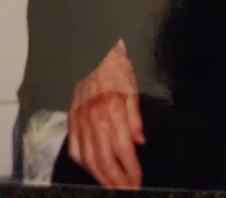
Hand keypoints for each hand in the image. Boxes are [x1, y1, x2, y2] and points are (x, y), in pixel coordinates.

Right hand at [67, 39, 144, 188]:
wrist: (94, 55)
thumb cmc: (116, 70)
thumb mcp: (133, 90)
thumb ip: (135, 119)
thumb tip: (139, 142)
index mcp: (113, 111)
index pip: (124, 150)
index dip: (131, 169)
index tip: (137, 181)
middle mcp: (95, 119)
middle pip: (106, 160)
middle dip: (117, 180)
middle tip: (126, 190)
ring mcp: (81, 122)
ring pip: (90, 159)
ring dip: (101, 177)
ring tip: (112, 187)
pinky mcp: (72, 121)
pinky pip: (75, 149)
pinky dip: (84, 164)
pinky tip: (92, 169)